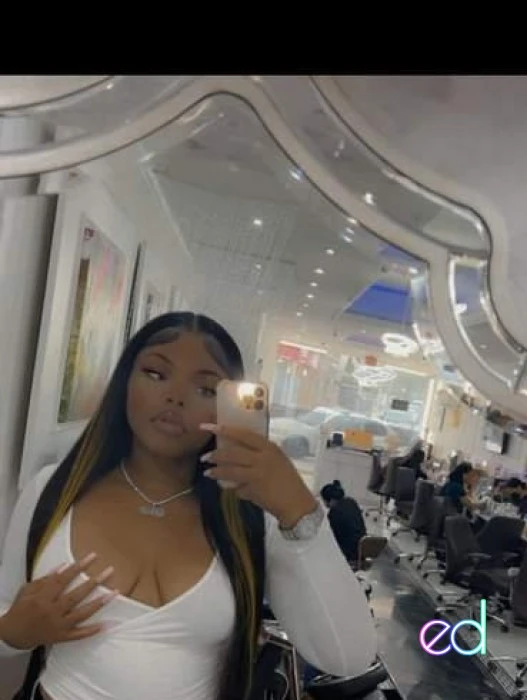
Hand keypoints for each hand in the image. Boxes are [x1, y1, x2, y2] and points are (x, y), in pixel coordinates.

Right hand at [0, 554, 117, 649]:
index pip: (63, 580)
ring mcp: (58, 626)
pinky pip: (79, 635)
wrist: (12, 635)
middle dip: (94, 583)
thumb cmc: (21, 609)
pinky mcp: (61, 637)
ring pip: (81, 614)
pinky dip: (93, 630)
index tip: (93, 556)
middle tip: (110, 571)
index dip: (79, 567)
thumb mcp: (28, 590)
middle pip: (76, 596)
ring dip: (99, 603)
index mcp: (42, 598)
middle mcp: (51, 612)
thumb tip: (64, 566)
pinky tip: (107, 624)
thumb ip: (46, 578)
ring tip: (115, 593)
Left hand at [200, 423, 317, 526]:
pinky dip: (234, 489)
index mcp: (270, 448)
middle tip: (205, 457)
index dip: (225, 430)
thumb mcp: (277, 460)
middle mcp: (263, 458)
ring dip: (216, 472)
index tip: (209, 427)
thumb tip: (236, 452)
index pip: (244, 434)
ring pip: (230, 470)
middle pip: (232, 453)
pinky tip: (234, 490)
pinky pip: (237, 488)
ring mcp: (257, 474)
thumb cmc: (289, 480)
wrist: (297, 503)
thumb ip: (259, 454)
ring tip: (208, 473)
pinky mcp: (253, 490)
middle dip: (215, 455)